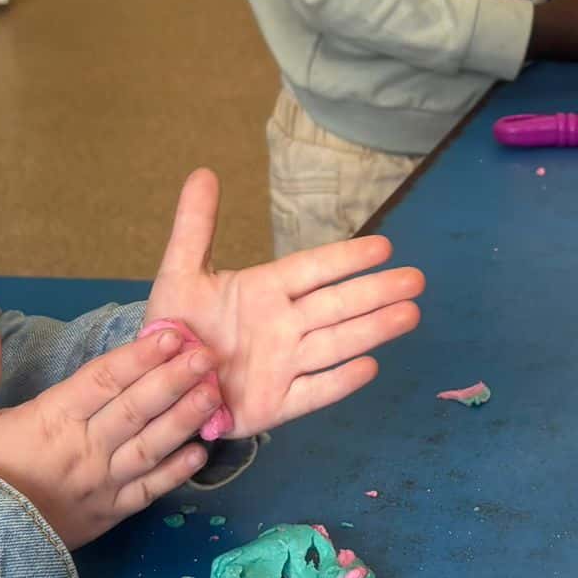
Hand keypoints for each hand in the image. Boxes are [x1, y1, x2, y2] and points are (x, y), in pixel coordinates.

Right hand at [0, 317, 222, 547]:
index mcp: (51, 421)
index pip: (104, 380)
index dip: (139, 356)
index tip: (171, 335)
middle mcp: (84, 450)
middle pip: (137, 408)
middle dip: (175, 379)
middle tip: (208, 356)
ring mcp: (101, 485)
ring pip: (151, 446)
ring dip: (185, 419)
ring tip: (214, 395)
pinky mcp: (108, 515)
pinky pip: (148, 491)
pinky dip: (176, 472)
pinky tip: (200, 453)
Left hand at [145, 169, 423, 437]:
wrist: (162, 384)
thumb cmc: (177, 329)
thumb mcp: (179, 275)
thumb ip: (194, 227)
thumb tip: (204, 172)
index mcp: (264, 291)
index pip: (313, 269)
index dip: (345, 259)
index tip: (383, 247)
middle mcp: (282, 326)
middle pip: (335, 306)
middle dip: (375, 293)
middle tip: (415, 279)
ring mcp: (282, 365)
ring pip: (334, 343)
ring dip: (371, 330)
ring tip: (409, 314)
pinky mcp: (275, 404)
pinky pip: (312, 392)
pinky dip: (338, 381)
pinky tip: (369, 367)